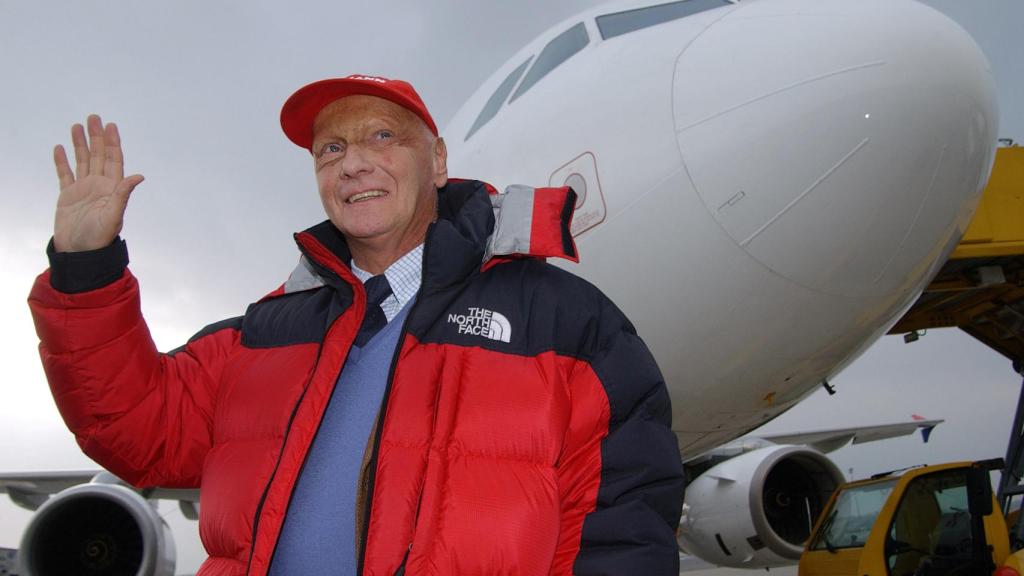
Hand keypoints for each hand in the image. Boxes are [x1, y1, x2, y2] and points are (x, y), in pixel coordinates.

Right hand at [52, 114, 144, 251]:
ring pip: (82, 161)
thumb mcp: (113, 215)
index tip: (111, 126)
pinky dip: (62, 162)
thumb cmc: (99, 237)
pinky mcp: (67, 196)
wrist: (79, 252)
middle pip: (98, 156)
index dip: (113, 143)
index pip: (113, 160)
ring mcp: (83, 190)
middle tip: (93, 117)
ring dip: (80, 144)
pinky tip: (61, 148)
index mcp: (112, 189)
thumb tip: (139, 176)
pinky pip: (65, 174)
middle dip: (96, 137)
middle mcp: (99, 186)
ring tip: (77, 126)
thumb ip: (123, 194)